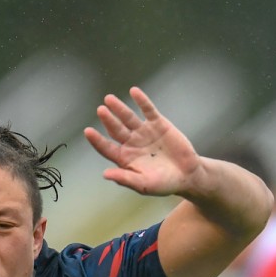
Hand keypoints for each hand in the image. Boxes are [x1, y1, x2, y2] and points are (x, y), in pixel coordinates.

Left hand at [84, 87, 203, 197]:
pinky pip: (148, 110)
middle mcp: (131, 143)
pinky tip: (134, 91)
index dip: (97, 140)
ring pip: (128, 117)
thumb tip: (105, 174)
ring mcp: (144, 131)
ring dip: (119, 108)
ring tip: (109, 99)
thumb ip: (126, 179)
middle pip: (116, 129)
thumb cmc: (164, 184)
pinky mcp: (158, 123)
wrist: (187, 175)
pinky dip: (141, 101)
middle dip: (108, 120)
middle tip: (101, 110)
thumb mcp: (144, 185)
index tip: (88, 131)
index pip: (106, 148)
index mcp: (124, 158)